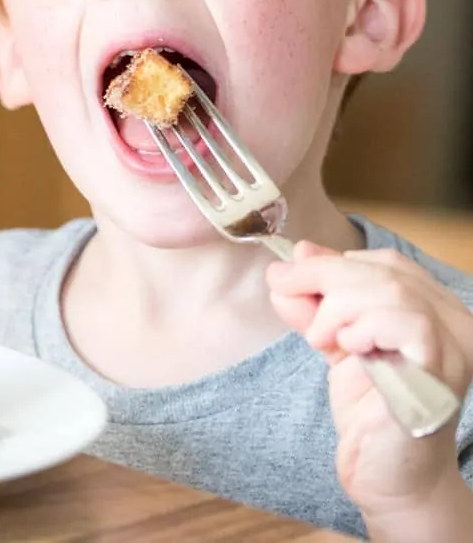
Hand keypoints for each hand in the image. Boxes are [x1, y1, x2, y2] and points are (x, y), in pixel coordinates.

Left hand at [266, 241, 472, 527]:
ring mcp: (453, 348)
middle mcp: (453, 322)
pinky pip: (408, 324)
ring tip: (319, 336)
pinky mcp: (440, 374)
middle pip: (386, 273)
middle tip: (285, 289)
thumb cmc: (370, 410)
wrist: (386, 479)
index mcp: (433, 307)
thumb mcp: (336, 341)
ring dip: (340, 306)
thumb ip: (317, 303)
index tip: (292, 272)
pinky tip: (349, 346)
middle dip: (325, 276)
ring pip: (393, 292)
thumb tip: (290, 261)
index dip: (337, 260)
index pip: (388, 263)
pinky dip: (367, 326)